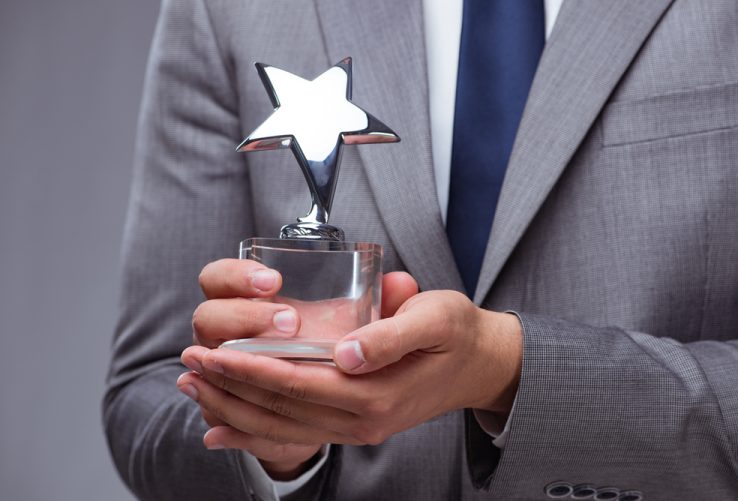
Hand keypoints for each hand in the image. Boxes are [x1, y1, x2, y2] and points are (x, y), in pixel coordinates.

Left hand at [180, 289, 521, 448]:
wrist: (482, 364)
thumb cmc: (456, 331)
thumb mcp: (435, 318)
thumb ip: (390, 334)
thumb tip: (345, 352)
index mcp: (376, 392)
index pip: (297, 382)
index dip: (250, 368)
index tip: (212, 351)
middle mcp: (362, 420)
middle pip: (280, 409)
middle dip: (230, 387)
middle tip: (188, 364)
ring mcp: (358, 428)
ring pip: (282, 425)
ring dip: (234, 409)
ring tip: (195, 388)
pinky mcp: (357, 425)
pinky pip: (297, 433)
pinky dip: (256, 432)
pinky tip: (223, 429)